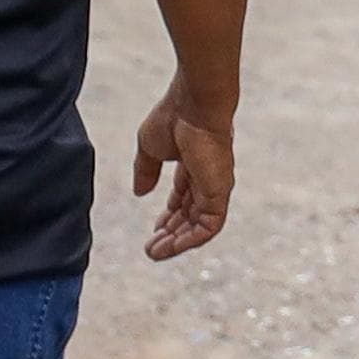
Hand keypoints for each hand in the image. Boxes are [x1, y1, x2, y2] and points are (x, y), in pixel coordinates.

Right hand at [132, 79, 235, 260]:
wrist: (193, 106)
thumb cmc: (173, 117)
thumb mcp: (150, 148)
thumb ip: (145, 170)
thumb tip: (139, 193)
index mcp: (193, 164)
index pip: (184, 198)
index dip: (169, 216)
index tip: (154, 230)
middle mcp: (207, 178)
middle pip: (191, 215)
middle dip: (171, 233)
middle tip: (152, 248)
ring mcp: (215, 187)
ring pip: (200, 225)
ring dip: (178, 242)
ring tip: (156, 253)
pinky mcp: (219, 194)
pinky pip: (208, 227)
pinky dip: (190, 240)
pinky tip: (170, 248)